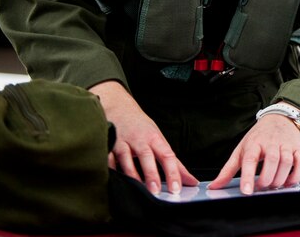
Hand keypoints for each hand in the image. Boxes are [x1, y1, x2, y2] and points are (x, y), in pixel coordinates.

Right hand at [89, 80, 197, 194]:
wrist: (120, 107)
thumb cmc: (143, 128)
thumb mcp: (160, 141)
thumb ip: (174, 163)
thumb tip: (191, 181)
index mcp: (155, 139)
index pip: (167, 156)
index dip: (172, 172)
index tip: (176, 188)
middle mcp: (140, 139)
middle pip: (147, 157)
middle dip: (151, 174)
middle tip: (156, 192)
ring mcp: (122, 142)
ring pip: (126, 158)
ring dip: (132, 174)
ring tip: (138, 190)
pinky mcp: (108, 145)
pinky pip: (108, 159)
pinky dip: (111, 169)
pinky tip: (115, 181)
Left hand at [207, 113, 299, 193]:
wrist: (279, 118)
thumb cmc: (258, 137)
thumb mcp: (241, 149)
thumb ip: (228, 170)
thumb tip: (214, 186)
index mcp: (254, 143)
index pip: (250, 160)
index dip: (248, 176)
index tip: (246, 191)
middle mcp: (271, 143)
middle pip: (272, 162)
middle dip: (266, 179)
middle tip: (261, 187)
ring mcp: (286, 145)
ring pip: (286, 163)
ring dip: (280, 179)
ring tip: (273, 185)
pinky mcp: (298, 149)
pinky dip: (296, 175)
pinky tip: (288, 182)